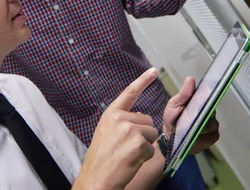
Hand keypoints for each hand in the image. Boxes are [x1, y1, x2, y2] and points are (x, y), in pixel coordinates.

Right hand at [73, 68, 159, 189]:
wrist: (96, 179)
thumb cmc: (100, 160)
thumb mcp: (106, 132)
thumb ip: (121, 121)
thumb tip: (141, 118)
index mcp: (110, 114)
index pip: (129, 93)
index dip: (142, 81)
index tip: (153, 71)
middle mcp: (119, 118)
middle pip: (147, 120)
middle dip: (143, 134)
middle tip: (126, 148)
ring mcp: (129, 130)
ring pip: (151, 134)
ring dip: (144, 146)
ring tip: (127, 155)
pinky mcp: (138, 143)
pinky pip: (152, 149)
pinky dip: (145, 157)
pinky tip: (131, 161)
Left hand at [162, 77, 219, 154]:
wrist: (171, 138)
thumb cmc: (172, 119)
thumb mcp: (174, 104)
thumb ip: (183, 94)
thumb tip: (190, 79)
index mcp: (199, 101)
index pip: (209, 96)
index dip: (207, 97)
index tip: (200, 101)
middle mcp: (208, 111)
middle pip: (212, 111)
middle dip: (202, 115)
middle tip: (191, 119)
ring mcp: (212, 124)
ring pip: (213, 124)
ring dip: (201, 127)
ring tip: (190, 129)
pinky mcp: (213, 136)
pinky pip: (213, 135)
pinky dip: (205, 137)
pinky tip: (196, 137)